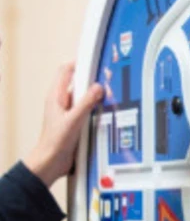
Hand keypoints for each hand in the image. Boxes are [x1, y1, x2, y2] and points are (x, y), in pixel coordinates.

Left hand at [24, 63, 103, 187]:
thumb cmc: (55, 142)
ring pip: (83, 96)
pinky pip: (86, 109)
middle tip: (106, 78)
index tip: (93, 59)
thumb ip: (86, 102)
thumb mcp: (74, 119)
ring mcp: (67, 111)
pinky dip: (95, 108)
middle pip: (77, 82)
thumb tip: (98, 87)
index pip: (66, 71)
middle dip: (92, 79)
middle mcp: (61, 102)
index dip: (79, 63)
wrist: (51, 161)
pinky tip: (104, 112)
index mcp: (55, 96)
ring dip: (94, 95)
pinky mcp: (74, 121)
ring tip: (108, 95)